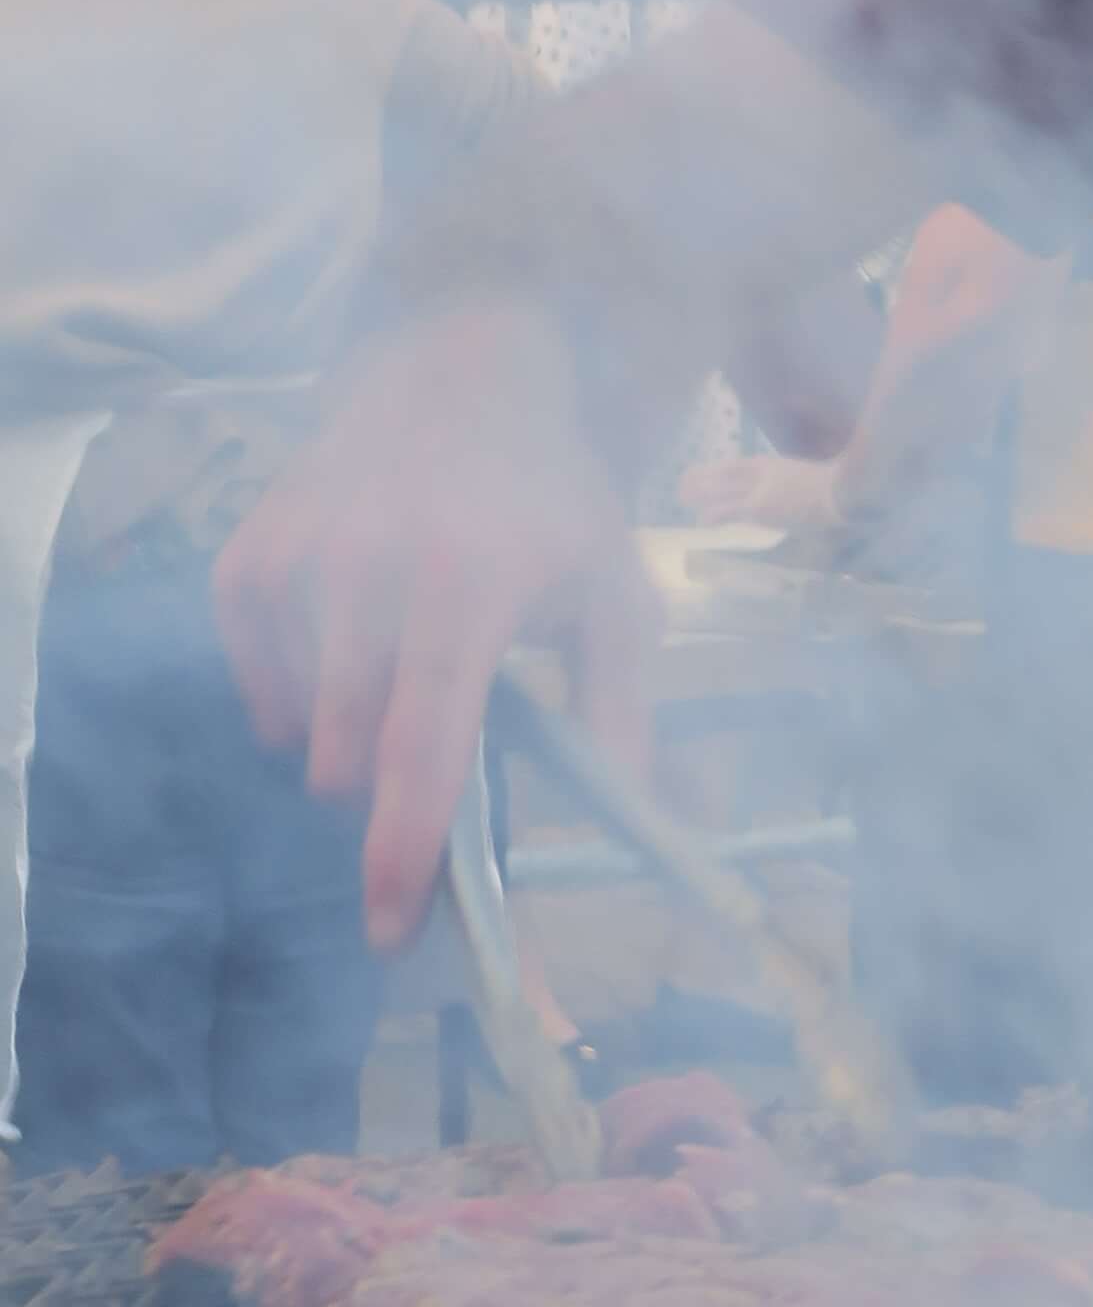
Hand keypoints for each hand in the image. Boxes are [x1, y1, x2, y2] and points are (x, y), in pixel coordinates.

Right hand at [216, 305, 655, 950]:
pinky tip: (341, 649)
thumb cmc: (549, 504)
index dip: (402, 844)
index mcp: (470, 583)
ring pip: (297, 723)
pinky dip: (289, 692)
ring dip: (342, 739)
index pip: (424, 740)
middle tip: (435, 745)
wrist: (462, 381)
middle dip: (386, 787)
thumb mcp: (615, 593)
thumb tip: (630, 815)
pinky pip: (251, 674)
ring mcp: (298, 553)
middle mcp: (370, 564)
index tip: (388, 925)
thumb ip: (621, 708)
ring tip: (402, 674)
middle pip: (350, 750)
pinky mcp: (248, 549)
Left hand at [680, 450, 841, 533]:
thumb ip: (799, 484)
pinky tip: (702, 521)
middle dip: (703, 477)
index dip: (720, 470)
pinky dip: (714, 514)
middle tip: (684, 480)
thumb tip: (798, 493)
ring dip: (701, 492)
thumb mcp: (814, 479)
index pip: (739, 465)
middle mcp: (762, 472)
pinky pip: (729, 511)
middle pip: (725, 473)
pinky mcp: (758, 508)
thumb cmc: (837, 488)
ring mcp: (759, 489)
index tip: (707, 472)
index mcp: (775, 463)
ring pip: (721, 490)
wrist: (843, 491)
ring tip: (682, 496)